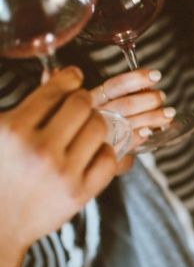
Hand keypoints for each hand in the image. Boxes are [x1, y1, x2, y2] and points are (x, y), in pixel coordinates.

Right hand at [0, 67, 116, 252]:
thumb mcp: (0, 135)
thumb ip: (27, 107)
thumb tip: (57, 74)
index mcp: (13, 130)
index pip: (54, 91)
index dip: (69, 79)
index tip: (74, 78)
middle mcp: (39, 149)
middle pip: (82, 105)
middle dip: (82, 102)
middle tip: (80, 106)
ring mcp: (62, 172)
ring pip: (99, 127)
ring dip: (96, 124)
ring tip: (86, 128)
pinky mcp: (80, 193)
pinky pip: (109, 157)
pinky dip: (105, 151)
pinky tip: (93, 152)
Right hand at [91, 69, 171, 167]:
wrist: (84, 152)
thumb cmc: (97, 121)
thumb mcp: (103, 103)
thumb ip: (123, 94)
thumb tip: (149, 85)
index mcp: (92, 99)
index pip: (114, 86)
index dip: (135, 79)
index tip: (155, 75)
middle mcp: (94, 115)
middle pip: (125, 105)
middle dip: (149, 99)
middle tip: (162, 96)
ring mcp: (100, 133)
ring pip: (129, 123)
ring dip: (152, 117)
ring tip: (168, 114)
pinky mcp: (106, 150)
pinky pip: (127, 142)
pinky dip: (141, 135)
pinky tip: (150, 131)